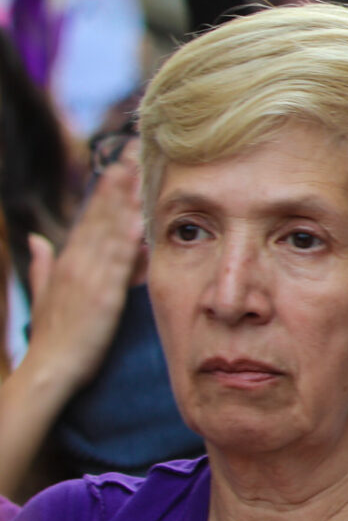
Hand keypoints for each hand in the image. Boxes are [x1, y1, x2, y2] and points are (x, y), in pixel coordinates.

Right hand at [19, 159, 143, 388]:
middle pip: (98, 215)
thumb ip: (43, 265)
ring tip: (135, 170)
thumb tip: (38, 239)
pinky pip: (118, 264)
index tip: (116, 163)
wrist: (49, 370)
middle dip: (114, 182)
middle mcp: (77, 264)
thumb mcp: (46, 294)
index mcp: (67, 262)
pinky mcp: (103, 296)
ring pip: (108, 231)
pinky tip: (137, 220)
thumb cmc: (54, 336)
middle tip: (130, 150)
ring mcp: (89, 278)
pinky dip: (126, 241)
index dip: (102, 190)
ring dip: (122, 201)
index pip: (88, 217)